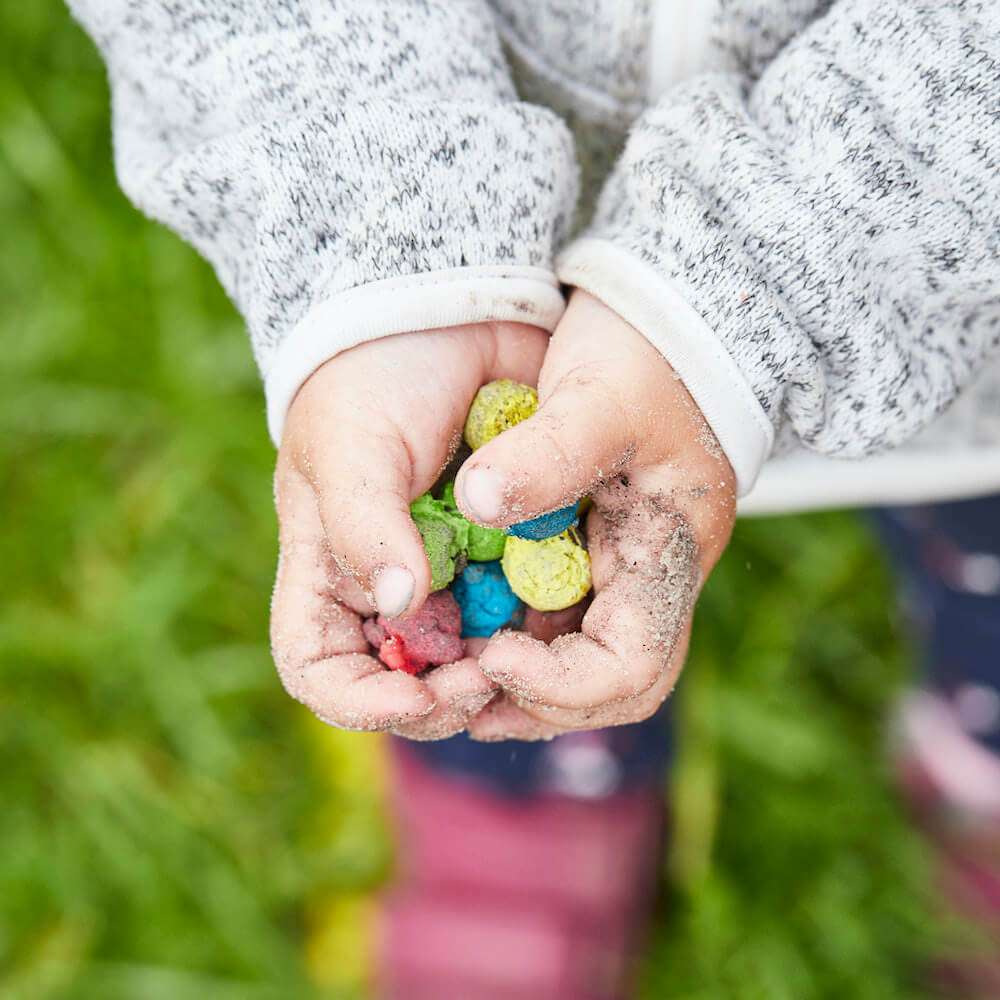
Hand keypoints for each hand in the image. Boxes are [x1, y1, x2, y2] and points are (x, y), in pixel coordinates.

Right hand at [270, 322, 547, 738]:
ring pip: (469, 657)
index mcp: (330, 567)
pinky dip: (537, 630)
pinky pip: (524, 611)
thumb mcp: (351, 444)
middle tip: (487, 677)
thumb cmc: (374, 373)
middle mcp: (390, 582)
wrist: (451, 308)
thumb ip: (365, 525)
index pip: (319, 668)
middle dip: (442, 696)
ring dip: (496, 674)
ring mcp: (452, 569)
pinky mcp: (508, 548)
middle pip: (403, 681)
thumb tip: (399, 607)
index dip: (359, 702)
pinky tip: (558, 623)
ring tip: (526, 659)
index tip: (417, 698)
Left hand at [453, 292, 736, 739]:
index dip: (560, 684)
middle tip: (460, 695)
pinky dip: (513, 639)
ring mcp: (623, 572)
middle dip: (536, 703)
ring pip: (579, 662)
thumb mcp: (597, 399)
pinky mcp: (593, 554)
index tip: (490, 654)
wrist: (666, 322)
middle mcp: (652, 582)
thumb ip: (544, 456)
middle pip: (608, 686)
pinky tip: (461, 628)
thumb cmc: (643, 355)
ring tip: (448, 674)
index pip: (630, 667)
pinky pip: (555, 621)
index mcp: (670, 559)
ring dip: (518, 683)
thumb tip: (476, 504)